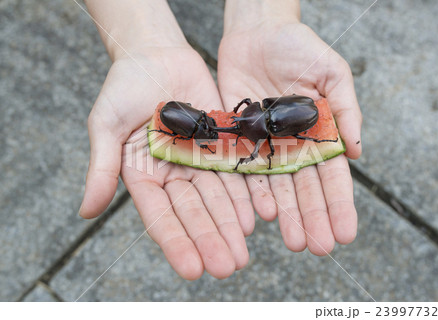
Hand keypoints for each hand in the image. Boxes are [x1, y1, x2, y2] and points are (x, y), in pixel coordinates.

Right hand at [79, 46, 251, 278]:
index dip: (176, 243)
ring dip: (230, 226)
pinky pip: (234, 172)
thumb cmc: (123, 86)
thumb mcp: (105, 125)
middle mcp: (173, 174)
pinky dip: (244, 194)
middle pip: (194, 213)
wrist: (156, 55)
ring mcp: (199, 161)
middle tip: (227, 268)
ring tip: (242, 254)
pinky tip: (255, 217)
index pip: (160, 216)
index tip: (192, 270)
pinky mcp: (220, 144)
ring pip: (217, 199)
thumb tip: (85, 212)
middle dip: (210, 240)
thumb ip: (101, 168)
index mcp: (143, 176)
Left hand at [218, 4, 361, 254]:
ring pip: (277, 187)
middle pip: (304, 188)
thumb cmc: (300, 46)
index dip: (339, 205)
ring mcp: (266, 144)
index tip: (345, 232)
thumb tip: (356, 151)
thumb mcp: (332, 72)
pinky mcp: (240, 138)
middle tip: (318, 247)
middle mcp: (293, 145)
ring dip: (286, 215)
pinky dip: (256, 192)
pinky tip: (264, 214)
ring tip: (295, 241)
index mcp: (319, 133)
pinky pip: (247, 169)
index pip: (332, 176)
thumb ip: (346, 110)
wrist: (258, 33)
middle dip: (312, 218)